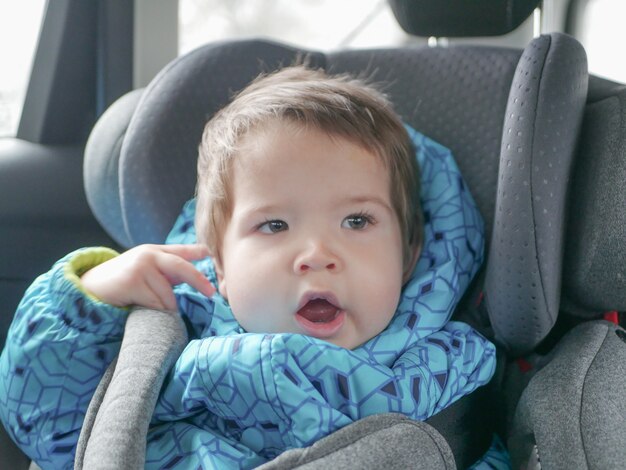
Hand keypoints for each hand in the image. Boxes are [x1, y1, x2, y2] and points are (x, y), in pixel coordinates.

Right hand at [80, 244, 215, 310]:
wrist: (91, 287)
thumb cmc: (125, 281)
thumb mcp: (147, 270)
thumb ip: (169, 270)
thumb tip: (198, 272)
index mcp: (155, 250)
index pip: (181, 250)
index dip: (198, 252)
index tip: (212, 255)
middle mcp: (149, 254)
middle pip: (182, 268)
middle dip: (199, 281)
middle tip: (211, 293)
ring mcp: (140, 266)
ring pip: (168, 295)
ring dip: (165, 307)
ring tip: (149, 305)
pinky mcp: (132, 281)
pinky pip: (155, 303)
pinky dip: (154, 311)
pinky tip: (140, 307)